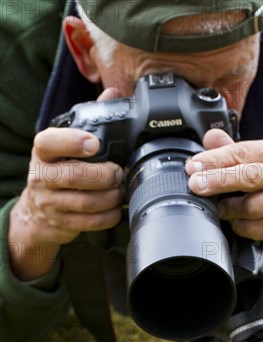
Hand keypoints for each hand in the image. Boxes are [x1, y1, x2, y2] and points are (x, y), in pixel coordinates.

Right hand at [8, 88, 123, 279]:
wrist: (37, 212)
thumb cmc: (57, 171)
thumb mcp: (64, 144)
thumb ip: (88, 120)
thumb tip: (113, 94)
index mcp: (43, 151)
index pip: (51, 142)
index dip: (74, 141)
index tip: (95, 143)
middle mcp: (42, 177)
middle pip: (76, 175)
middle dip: (105, 175)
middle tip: (119, 172)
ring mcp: (50, 203)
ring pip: (86, 202)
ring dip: (111, 197)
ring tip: (120, 190)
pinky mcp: (62, 223)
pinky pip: (90, 222)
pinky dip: (109, 216)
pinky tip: (116, 209)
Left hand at [186, 129, 262, 256]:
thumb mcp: (255, 161)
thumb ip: (230, 150)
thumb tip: (209, 138)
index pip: (241, 152)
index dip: (214, 160)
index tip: (193, 167)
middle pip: (247, 177)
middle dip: (218, 181)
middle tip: (195, 185)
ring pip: (248, 208)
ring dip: (228, 210)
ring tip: (222, 208)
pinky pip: (253, 229)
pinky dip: (239, 227)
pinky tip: (237, 222)